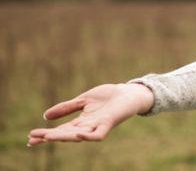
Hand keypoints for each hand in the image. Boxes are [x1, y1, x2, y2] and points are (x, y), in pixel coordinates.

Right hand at [27, 83, 153, 146]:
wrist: (129, 93)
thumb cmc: (108, 97)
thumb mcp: (83, 100)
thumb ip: (67, 108)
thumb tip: (45, 116)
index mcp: (81, 121)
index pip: (60, 129)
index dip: (46, 134)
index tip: (30, 137)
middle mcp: (88, 126)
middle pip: (66, 134)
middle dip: (50, 137)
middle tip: (33, 139)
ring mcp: (98, 126)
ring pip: (78, 136)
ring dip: (64, 137)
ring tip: (48, 136)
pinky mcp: (109, 123)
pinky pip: (98, 135)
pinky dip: (88, 137)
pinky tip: (78, 135)